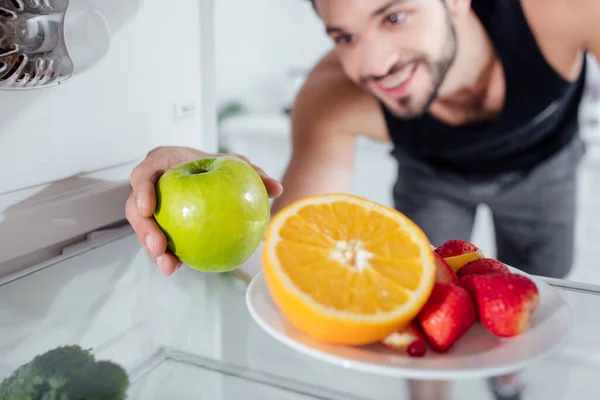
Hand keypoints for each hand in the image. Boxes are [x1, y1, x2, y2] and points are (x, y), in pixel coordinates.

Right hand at [125, 146, 282, 274]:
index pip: (142, 175)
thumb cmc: (215, 165)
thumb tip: (277, 188)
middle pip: (135, 208)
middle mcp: (149, 185)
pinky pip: (157, 239)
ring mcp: (150, 206)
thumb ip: (252, 173)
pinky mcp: (157, 224)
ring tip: (168, 265)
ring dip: (152, 249)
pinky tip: (177, 267)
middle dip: (143, 230)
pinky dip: (165, 253)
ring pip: (143, 229)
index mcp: (160, 164)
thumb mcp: (234, 165)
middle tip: (159, 247)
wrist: (208, 173)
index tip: (149, 208)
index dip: (141, 190)